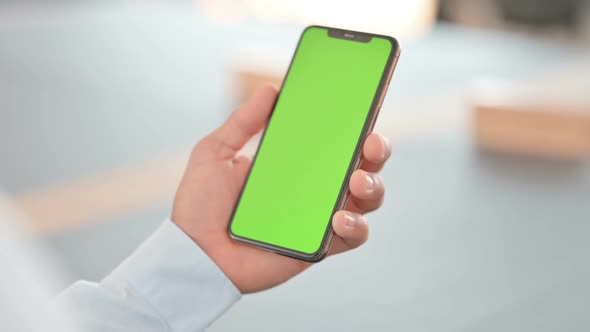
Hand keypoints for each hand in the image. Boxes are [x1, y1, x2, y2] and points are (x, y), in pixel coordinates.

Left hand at [172, 85, 391, 292]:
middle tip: (371, 142)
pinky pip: (354, 236)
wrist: (193, 254)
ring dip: (373, 185)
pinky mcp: (320, 246)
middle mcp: (313, 187)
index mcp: (294, 162)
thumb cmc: (201, 205)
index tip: (364, 105)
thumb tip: (272, 88)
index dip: (355, 123)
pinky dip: (356, 226)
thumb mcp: (215, 152)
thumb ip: (243, 122)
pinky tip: (339, 218)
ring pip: (367, 199)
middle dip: (377, 150)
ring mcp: (319, 216)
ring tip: (357, 181)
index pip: (334, 139)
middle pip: (362, 164)